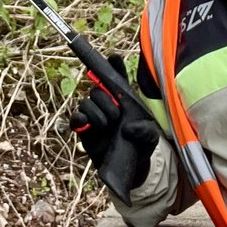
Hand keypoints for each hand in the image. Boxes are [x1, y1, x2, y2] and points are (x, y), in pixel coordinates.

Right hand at [70, 55, 159, 193]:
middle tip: (116, 115)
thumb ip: (146, 131)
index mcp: (123, 98)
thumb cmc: (140, 145)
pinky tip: (85, 122)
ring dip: (97, 112)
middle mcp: (106, 102)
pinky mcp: (84, 129)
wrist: (129, 167)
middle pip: (97, 88)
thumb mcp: (150, 138)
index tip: (114, 59)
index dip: (114, 66)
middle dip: (106, 99)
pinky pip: (76, 117)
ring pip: (86, 101)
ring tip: (107, 124)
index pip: (116, 77)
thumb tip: (128, 128)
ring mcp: (93, 115)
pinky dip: (79, 118)